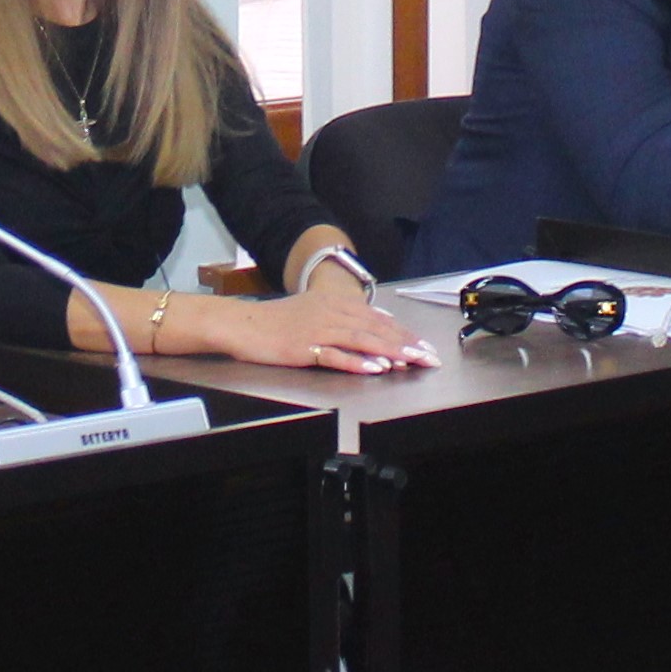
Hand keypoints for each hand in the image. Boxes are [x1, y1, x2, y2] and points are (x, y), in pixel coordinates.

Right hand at [196, 265, 434, 374]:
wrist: (241, 324)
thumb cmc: (274, 322)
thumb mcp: (313, 310)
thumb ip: (344, 317)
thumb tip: (376, 322)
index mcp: (334, 303)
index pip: (377, 318)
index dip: (403, 332)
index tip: (424, 345)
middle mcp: (330, 313)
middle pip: (375, 328)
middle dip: (406, 343)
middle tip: (429, 357)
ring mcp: (317, 330)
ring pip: (362, 340)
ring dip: (390, 351)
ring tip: (412, 361)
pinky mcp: (304, 347)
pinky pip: (336, 355)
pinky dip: (358, 361)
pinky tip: (375, 368)